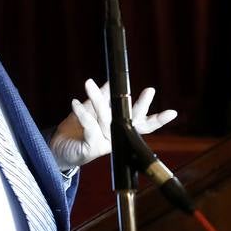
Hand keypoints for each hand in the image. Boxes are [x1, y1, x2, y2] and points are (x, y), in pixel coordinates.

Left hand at [49, 79, 176, 171]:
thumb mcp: (91, 110)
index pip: (143, 123)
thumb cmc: (77, 130)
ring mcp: (106, 144)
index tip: (173, 113)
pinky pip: (90, 126)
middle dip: (142, 107)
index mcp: (122, 129)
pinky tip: (75, 102)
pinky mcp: (92, 148)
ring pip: (106, 118)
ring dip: (97, 98)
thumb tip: (111, 82)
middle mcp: (117, 137)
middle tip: (150, 91)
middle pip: (133, 122)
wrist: (58, 148)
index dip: (158, 119)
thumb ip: (103, 98)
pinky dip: (82, 113)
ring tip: (88, 83)